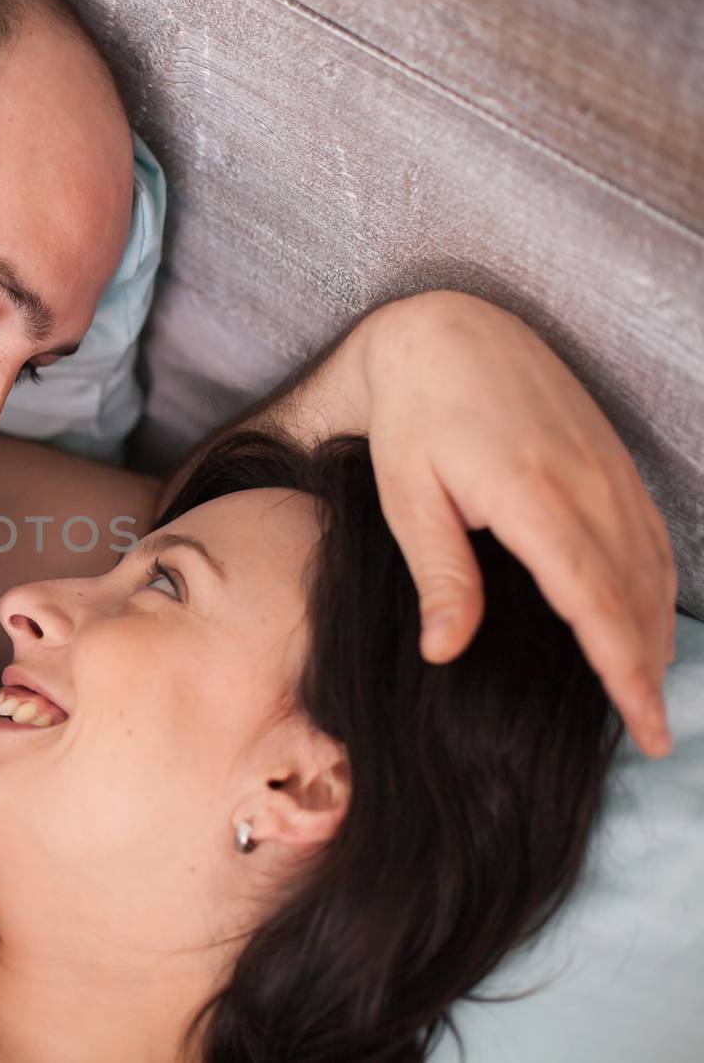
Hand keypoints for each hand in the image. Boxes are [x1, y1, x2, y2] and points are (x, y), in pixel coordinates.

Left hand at [358, 291, 677, 753]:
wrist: (446, 333)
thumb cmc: (414, 416)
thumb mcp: (409, 496)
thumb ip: (440, 574)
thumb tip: (446, 651)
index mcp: (535, 499)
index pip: (593, 602)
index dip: (622, 669)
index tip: (643, 722)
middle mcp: (588, 486)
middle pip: (634, 594)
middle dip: (647, 669)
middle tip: (652, 733)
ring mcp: (608, 470)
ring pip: (651, 566)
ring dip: (655, 631)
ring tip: (650, 691)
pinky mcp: (611, 459)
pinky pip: (650, 533)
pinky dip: (657, 583)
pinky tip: (648, 617)